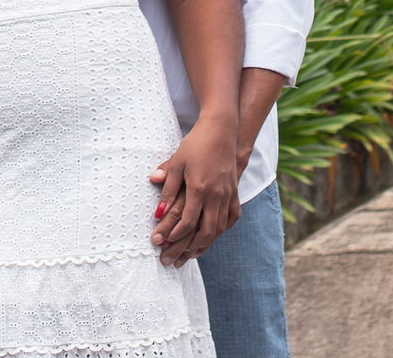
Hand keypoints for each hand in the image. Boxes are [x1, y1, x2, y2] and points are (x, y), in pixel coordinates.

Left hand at [148, 121, 239, 267]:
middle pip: (203, 233)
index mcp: (200, 188)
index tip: (158, 244)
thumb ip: (168, 185)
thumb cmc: (195, 145)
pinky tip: (210, 237)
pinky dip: (219, 232)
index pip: (186, 222)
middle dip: (185, 249)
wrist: (221, 131)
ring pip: (217, 230)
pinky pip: (229, 220)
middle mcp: (216, 196)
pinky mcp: (234, 194)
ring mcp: (228, 196)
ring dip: (202, 245)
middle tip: (170, 260)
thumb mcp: (177, 161)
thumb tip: (157, 209)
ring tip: (187, 255)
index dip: (172, 235)